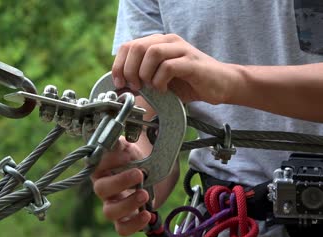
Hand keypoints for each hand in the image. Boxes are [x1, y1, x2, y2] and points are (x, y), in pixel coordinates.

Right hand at [91, 137, 151, 236]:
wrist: (153, 171)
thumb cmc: (138, 154)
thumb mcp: (131, 142)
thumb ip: (123, 132)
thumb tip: (117, 113)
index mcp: (102, 165)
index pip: (94, 164)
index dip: (106, 161)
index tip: (125, 153)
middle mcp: (103, 185)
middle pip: (100, 189)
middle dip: (120, 183)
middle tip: (140, 174)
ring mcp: (113, 203)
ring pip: (109, 212)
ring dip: (127, 204)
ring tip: (145, 194)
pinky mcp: (124, 218)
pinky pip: (121, 228)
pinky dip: (134, 224)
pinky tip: (147, 214)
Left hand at [112, 34, 239, 104]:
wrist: (221, 85)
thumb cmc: (189, 83)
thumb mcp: (160, 79)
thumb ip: (142, 78)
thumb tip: (121, 87)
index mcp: (158, 43)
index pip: (129, 46)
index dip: (119, 65)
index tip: (119, 83)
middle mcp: (169, 42)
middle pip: (137, 47)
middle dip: (129, 70)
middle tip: (134, 86)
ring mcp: (181, 50)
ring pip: (152, 52)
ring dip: (145, 74)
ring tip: (149, 87)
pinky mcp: (192, 62)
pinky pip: (168, 66)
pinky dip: (160, 81)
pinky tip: (164, 90)